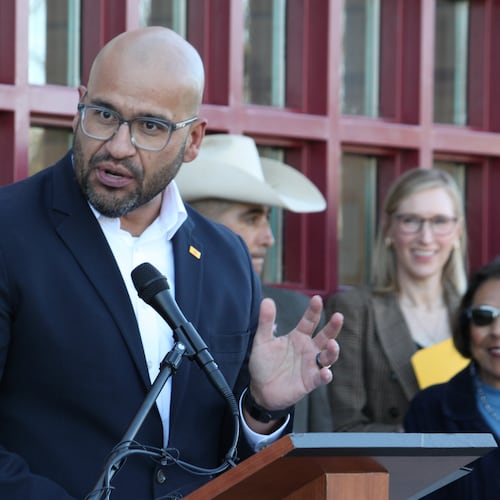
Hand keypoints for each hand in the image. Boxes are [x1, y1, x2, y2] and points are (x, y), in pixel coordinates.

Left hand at [247, 295, 341, 414]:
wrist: (260, 389)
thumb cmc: (263, 363)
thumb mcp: (262, 341)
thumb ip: (266, 322)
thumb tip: (267, 300)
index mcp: (298, 336)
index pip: (310, 320)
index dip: (314, 310)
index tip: (317, 299)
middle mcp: (309, 349)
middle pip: (325, 335)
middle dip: (333, 327)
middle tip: (338, 316)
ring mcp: (311, 365)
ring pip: (328, 356)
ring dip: (332, 350)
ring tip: (332, 344)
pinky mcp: (310, 381)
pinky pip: (321, 377)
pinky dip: (325, 375)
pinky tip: (325, 372)